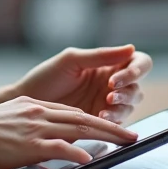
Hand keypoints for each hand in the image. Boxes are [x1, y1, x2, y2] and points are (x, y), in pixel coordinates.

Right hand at [0, 97, 136, 168]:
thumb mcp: (8, 119)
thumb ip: (27, 123)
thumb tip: (41, 136)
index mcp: (33, 105)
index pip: (71, 110)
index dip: (94, 117)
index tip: (109, 125)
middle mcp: (38, 111)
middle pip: (83, 116)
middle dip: (110, 125)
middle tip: (130, 134)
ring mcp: (35, 127)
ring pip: (79, 128)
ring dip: (106, 135)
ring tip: (125, 142)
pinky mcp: (30, 144)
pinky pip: (60, 147)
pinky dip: (77, 152)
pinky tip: (90, 158)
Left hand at [14, 44, 152, 123]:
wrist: (29, 103)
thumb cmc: (46, 77)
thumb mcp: (72, 61)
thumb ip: (101, 55)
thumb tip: (130, 47)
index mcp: (108, 64)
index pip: (138, 63)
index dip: (135, 70)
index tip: (116, 79)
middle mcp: (111, 83)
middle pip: (137, 85)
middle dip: (128, 91)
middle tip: (110, 95)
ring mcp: (107, 102)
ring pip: (131, 104)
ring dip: (122, 106)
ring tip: (104, 108)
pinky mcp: (101, 121)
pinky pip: (118, 121)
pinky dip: (114, 119)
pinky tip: (101, 117)